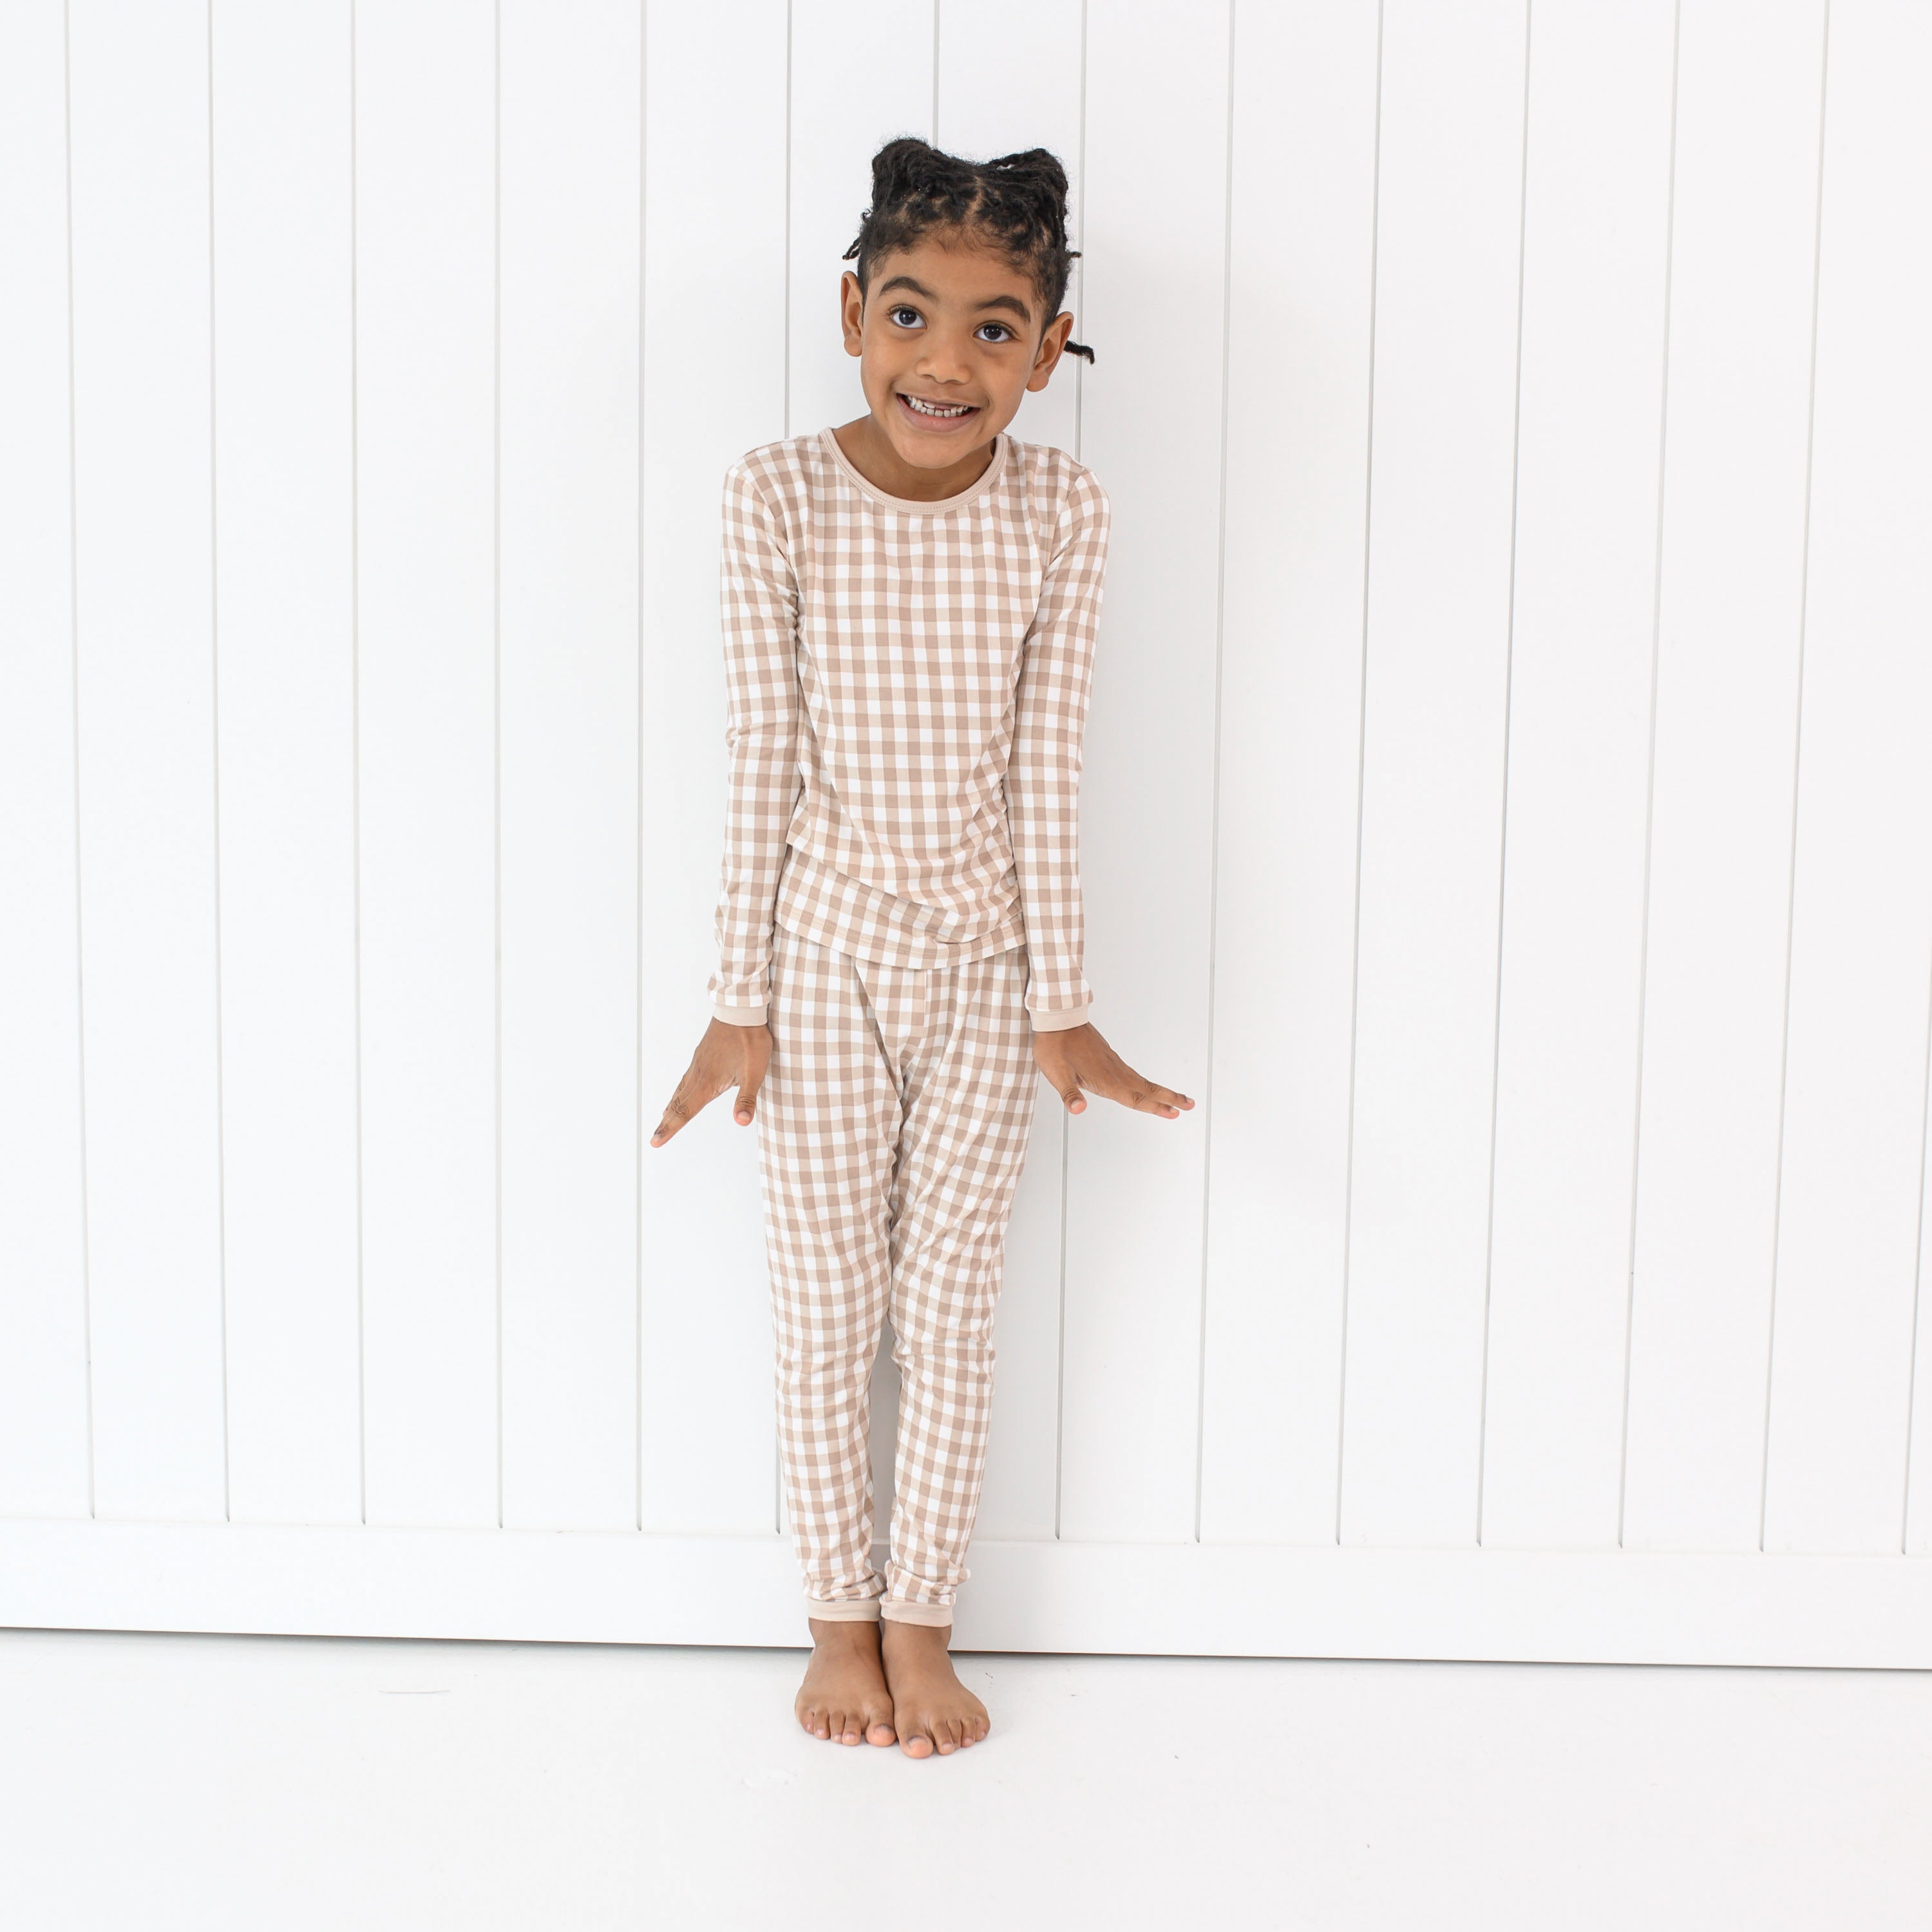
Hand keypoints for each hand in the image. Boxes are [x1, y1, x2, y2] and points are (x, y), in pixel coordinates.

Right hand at [649, 1016, 771, 1146]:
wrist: (741, 1010)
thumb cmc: (750, 1040)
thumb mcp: (754, 1072)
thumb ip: (746, 1098)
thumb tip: (741, 1122)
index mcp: (708, 1082)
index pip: (685, 1111)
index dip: (670, 1128)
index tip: (656, 1142)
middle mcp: (698, 1074)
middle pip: (678, 1104)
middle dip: (666, 1123)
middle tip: (655, 1138)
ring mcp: (698, 1064)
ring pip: (680, 1090)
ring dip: (671, 1107)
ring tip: (663, 1118)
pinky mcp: (701, 1055)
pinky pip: (685, 1078)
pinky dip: (678, 1091)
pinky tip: (680, 1092)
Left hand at [1030, 1021, 1193, 1119]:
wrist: (1057, 1020)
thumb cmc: (1054, 1047)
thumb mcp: (1056, 1073)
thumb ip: (1069, 1093)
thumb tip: (1078, 1109)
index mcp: (1104, 1079)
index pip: (1134, 1098)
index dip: (1155, 1107)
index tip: (1175, 1113)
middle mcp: (1113, 1072)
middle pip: (1147, 1089)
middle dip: (1170, 1098)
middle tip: (1190, 1104)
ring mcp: (1113, 1063)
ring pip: (1141, 1081)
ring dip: (1160, 1091)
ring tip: (1175, 1098)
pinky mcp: (1109, 1057)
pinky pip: (1132, 1074)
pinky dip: (1145, 1083)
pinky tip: (1143, 1085)